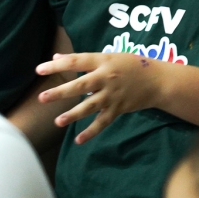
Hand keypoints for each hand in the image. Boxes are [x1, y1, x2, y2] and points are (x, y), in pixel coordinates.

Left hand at [36, 52, 168, 143]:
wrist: (159, 80)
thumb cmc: (132, 66)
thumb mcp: (111, 57)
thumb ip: (84, 59)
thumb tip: (57, 57)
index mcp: (104, 61)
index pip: (77, 61)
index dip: (57, 65)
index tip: (39, 69)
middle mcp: (107, 77)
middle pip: (81, 85)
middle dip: (61, 92)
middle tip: (42, 98)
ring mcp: (113, 95)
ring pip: (90, 106)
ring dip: (74, 114)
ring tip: (58, 121)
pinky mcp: (118, 108)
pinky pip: (103, 122)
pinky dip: (91, 131)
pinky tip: (78, 140)